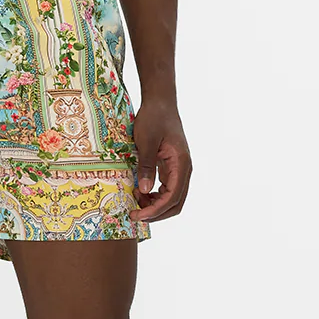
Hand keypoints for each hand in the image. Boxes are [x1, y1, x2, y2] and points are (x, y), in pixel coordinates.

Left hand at [131, 99, 191, 222]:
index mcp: (182, 164)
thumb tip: (143, 190)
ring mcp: (178, 169)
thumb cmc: (154, 118)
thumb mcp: (147, 141)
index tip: (138, 215)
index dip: (156, 210)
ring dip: (154, 205)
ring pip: (171, 198)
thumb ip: (146, 166)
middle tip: (135, 216)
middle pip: (175, 203)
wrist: (160, 102)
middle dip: (156, 213)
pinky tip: (139, 192)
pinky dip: (153, 196)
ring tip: (135, 200)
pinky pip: (166, 189)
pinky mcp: (171, 168)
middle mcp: (184, 170)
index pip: (173, 197)